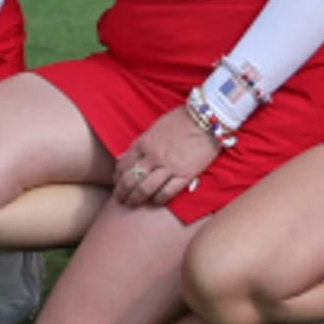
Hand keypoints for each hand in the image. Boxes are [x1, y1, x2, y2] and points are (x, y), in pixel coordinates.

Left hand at [107, 106, 223, 211]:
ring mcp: (169, 166)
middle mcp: (153, 156)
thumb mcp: (155, 127)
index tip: (116, 183)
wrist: (207, 119)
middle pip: (131, 179)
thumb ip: (141, 143)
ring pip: (145, 188)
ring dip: (135, 199)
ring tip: (131, 204)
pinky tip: (155, 202)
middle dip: (122, 191)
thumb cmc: (181, 120)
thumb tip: (126, 155)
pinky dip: (158, 200)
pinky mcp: (185, 175)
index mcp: (144, 142)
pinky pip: (167, 192)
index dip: (117, 176)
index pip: (124, 163)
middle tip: (119, 199)